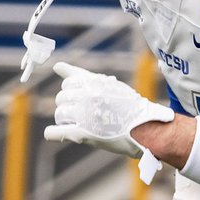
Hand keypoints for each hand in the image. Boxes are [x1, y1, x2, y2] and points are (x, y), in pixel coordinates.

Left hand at [44, 62, 173, 179]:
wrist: (146, 127)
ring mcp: (84, 114)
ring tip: (80, 124)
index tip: (83, 99)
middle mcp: (87, 95)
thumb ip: (81, 75)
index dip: (74, 92)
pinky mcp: (82, 133)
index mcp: (93, 82)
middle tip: (84, 115)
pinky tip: (53, 133)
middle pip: (62, 98)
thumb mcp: (109, 85)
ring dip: (67, 120)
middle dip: (70, 106)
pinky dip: (53, 133)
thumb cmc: (129, 107)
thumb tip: (56, 66)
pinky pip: (57, 132)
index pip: (68, 83)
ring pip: (60, 114)